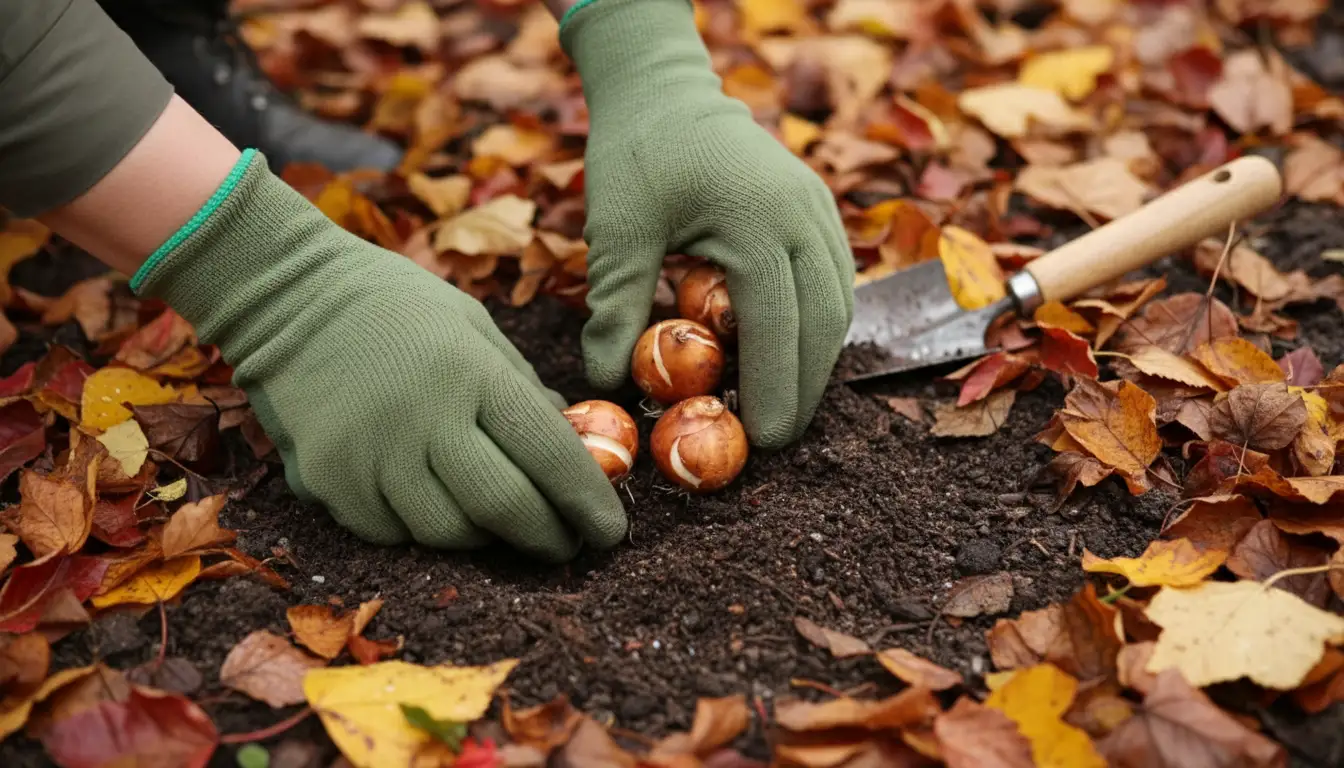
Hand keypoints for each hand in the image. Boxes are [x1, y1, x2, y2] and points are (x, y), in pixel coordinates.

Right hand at [135, 152, 626, 561]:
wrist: (286, 295)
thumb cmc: (397, 306)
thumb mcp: (475, 327)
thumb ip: (522, 391)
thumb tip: (570, 450)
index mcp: (472, 372)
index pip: (549, 455)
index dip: (587, 502)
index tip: (611, 532)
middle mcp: (423, 417)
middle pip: (504, 508)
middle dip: (547, 536)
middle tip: (565, 544)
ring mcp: (369, 454)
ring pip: (448, 533)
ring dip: (485, 536)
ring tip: (498, 521)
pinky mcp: (327, 481)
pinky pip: (391, 534)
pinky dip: (422, 531)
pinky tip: (432, 505)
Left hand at [561, 0, 853, 448]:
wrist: (666, 90)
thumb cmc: (637, 155)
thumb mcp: (617, 229)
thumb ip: (615, 307)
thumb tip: (606, 384)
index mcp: (757, 218)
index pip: (777, 323)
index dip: (775, 388)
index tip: (762, 439)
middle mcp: (804, 216)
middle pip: (823, 324)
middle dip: (804, 390)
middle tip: (776, 440)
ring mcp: (820, 211)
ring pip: (838, 307)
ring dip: (815, 362)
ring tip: (783, 407)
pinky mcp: (820, 212)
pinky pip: (834, 283)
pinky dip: (818, 327)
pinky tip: (790, 357)